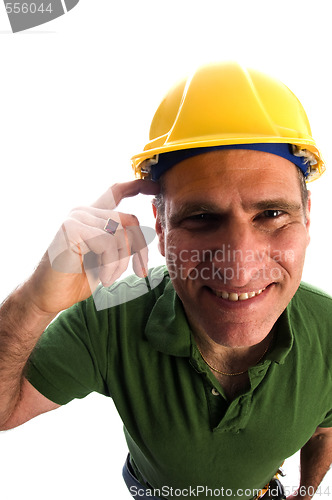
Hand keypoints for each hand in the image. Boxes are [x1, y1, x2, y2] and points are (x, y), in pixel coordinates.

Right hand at [24, 180, 158, 314]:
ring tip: (110, 278)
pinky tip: (102, 278)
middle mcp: (84, 212)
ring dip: (121, 262)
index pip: (116, 192)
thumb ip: (122, 242)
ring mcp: (76, 217)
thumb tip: (145, 234)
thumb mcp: (107, 258)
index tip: (155, 187)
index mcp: (92, 216)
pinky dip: (111, 264)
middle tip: (139, 272)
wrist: (48, 296)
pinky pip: (108, 242)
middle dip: (139, 249)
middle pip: (129, 220)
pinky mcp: (71, 228)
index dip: (137, 186)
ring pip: (120, 233)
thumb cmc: (77, 279)